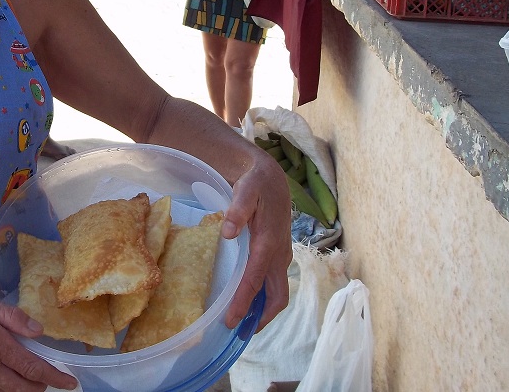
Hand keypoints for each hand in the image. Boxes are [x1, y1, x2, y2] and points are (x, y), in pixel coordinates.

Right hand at [0, 285, 77, 391]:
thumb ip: (12, 317)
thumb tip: (39, 331)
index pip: (31, 367)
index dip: (54, 377)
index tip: (69, 382)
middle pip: (22, 389)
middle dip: (41, 387)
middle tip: (49, 378)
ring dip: (22, 391)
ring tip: (29, 379)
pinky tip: (4, 381)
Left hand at [221, 148, 292, 331]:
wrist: (271, 178)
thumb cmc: (255, 185)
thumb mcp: (245, 190)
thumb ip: (237, 210)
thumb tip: (228, 232)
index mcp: (269, 242)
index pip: (255, 280)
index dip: (244, 302)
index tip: (231, 320)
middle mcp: (278, 253)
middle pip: (277, 296)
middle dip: (261, 317)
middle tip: (240, 331)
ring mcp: (280, 255)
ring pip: (277, 291)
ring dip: (263, 309)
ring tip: (243, 324)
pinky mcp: (277, 253)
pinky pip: (273, 282)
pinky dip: (264, 296)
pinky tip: (249, 300)